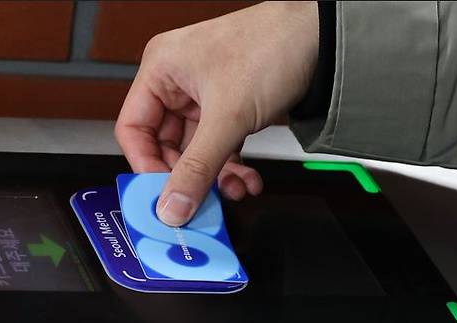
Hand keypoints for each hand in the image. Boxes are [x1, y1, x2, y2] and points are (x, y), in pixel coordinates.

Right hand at [115, 2, 318, 225]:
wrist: (322, 38)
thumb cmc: (272, 46)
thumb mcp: (228, 116)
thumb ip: (198, 168)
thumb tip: (173, 205)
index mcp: (161, 69)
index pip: (134, 129)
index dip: (145, 165)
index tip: (162, 195)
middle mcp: (177, 82)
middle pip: (165, 145)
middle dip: (187, 176)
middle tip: (198, 201)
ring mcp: (204, 95)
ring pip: (196, 150)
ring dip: (214, 175)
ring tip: (232, 190)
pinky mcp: (229, 106)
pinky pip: (219, 145)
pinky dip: (231, 165)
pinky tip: (247, 178)